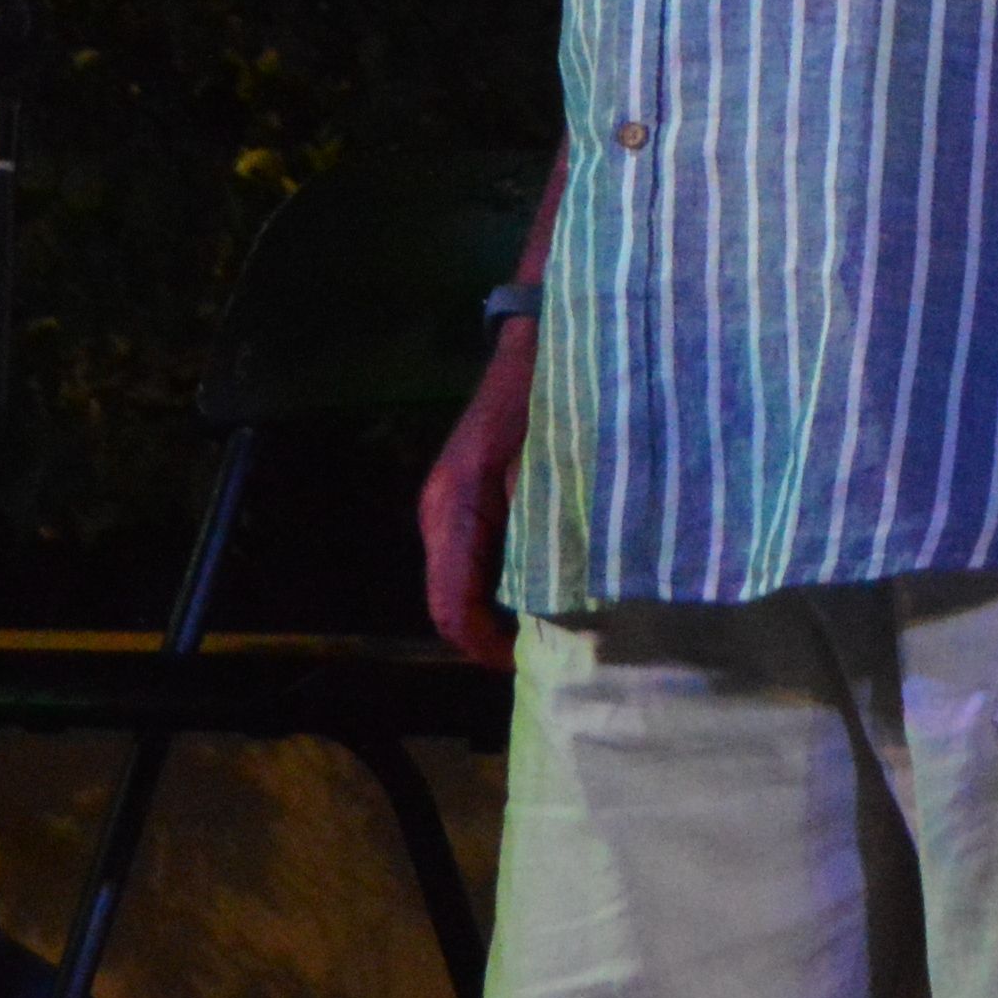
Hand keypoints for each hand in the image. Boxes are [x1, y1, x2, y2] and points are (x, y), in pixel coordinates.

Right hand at [419, 311, 535, 667]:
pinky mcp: (460, 498)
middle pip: (449, 605)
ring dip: (495, 613)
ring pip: (458, 585)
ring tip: (549, 624)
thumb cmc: (553, 394)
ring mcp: (444, 504)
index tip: (534, 664)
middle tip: (551, 651)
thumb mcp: (558, 464)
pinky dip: (497, 586)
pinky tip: (540, 585)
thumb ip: (551, 530)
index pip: (454, 607)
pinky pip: (469, 561)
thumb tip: (560, 600)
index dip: (489, 649)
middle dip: (492, 638)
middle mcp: (438, 512)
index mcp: (456, 508)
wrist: (539, 333)